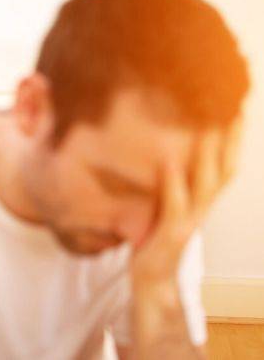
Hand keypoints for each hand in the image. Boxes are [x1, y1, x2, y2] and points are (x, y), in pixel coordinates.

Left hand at [131, 118, 242, 286]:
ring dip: (206, 155)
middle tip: (232, 106)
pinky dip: (173, 183)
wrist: (152, 279)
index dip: (233, 138)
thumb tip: (164, 150)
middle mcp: (202, 209)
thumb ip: (173, 182)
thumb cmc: (157, 237)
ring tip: (204, 124)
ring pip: (206, 185)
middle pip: (224, 169)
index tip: (234, 107)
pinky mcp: (171, 233)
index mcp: (202, 201)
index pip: (225, 165)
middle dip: (230, 139)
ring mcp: (189, 221)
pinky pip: (174, 205)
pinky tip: (167, 163)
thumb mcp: (169, 205)